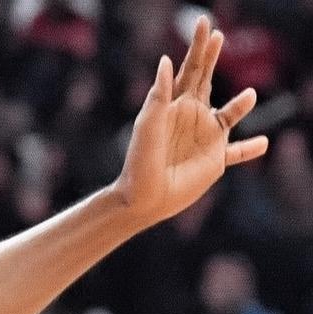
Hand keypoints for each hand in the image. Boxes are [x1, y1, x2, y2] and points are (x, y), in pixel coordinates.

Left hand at [113, 15, 265, 224]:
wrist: (143, 198)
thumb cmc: (141, 162)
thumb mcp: (148, 126)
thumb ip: (159, 95)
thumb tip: (166, 60)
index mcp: (175, 106)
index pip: (189, 70)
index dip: (198, 47)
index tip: (205, 23)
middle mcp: (192, 117)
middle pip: (206, 80)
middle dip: (211, 58)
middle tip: (219, 35)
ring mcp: (206, 138)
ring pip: (230, 115)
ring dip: (240, 105)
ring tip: (249, 95)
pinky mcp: (216, 160)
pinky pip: (238, 153)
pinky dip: (251, 148)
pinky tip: (263, 144)